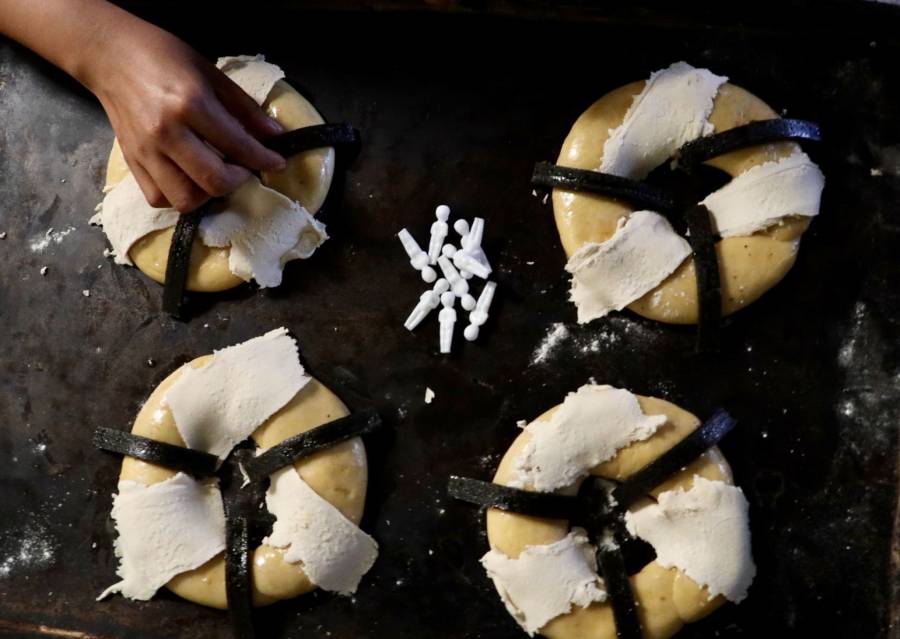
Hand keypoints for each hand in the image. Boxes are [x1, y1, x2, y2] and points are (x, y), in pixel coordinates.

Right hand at [86, 24, 285, 211]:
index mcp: (190, 104)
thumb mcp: (210, 72)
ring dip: (208, 194)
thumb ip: (243, 108)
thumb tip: (274, 135)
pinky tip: (189, 179)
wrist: (107, 53)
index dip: (264, 159)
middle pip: (214, 181)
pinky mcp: (130, 161)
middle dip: (238, 180)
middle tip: (243, 168)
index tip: (277, 163)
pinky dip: (179, 196)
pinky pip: (159, 198)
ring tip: (214, 174)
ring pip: (185, 199)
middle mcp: (167, 133)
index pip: (238, 146)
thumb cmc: (161, 55)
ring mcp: (145, 151)